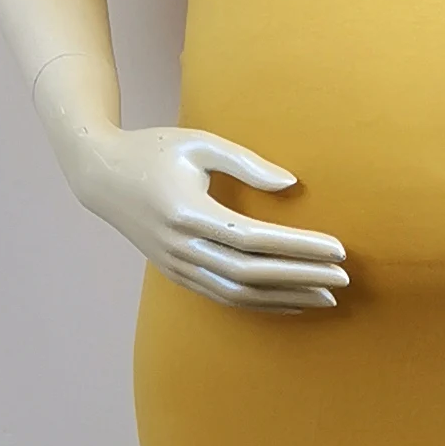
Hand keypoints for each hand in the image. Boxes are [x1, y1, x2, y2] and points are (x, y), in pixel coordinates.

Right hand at [64, 124, 346, 312]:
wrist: (101, 175)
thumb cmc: (155, 149)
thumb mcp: (200, 142)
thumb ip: (246, 163)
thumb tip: (292, 184)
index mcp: (187, 212)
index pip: (253, 240)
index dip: (297, 248)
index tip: (336, 249)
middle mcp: (181, 246)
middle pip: (252, 273)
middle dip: (301, 278)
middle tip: (344, 278)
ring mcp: (177, 266)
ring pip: (240, 294)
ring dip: (287, 298)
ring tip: (327, 298)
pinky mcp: (178, 275)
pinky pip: (225, 297)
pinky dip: (263, 303)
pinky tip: (293, 302)